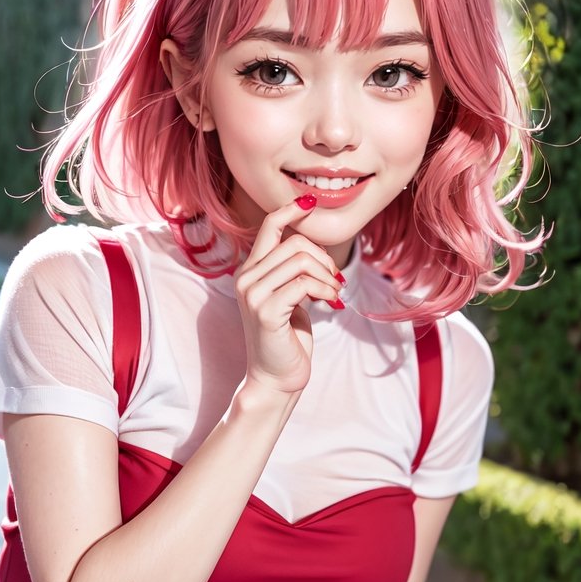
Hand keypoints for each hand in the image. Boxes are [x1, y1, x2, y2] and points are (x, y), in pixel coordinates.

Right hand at [232, 196, 345, 397]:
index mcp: (249, 271)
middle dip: (324, 258)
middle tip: (335, 281)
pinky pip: (304, 284)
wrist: (277, 378)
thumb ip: (293, 270)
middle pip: (294, 243)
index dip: (292, 210)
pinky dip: (325, 290)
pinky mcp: (265, 312)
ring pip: (300, 260)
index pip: (269, 226)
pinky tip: (332, 302)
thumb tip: (312, 242)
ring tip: (334, 292)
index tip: (311, 203)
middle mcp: (245, 279)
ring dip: (327, 275)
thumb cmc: (288, 338)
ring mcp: (252, 295)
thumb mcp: (290, 296)